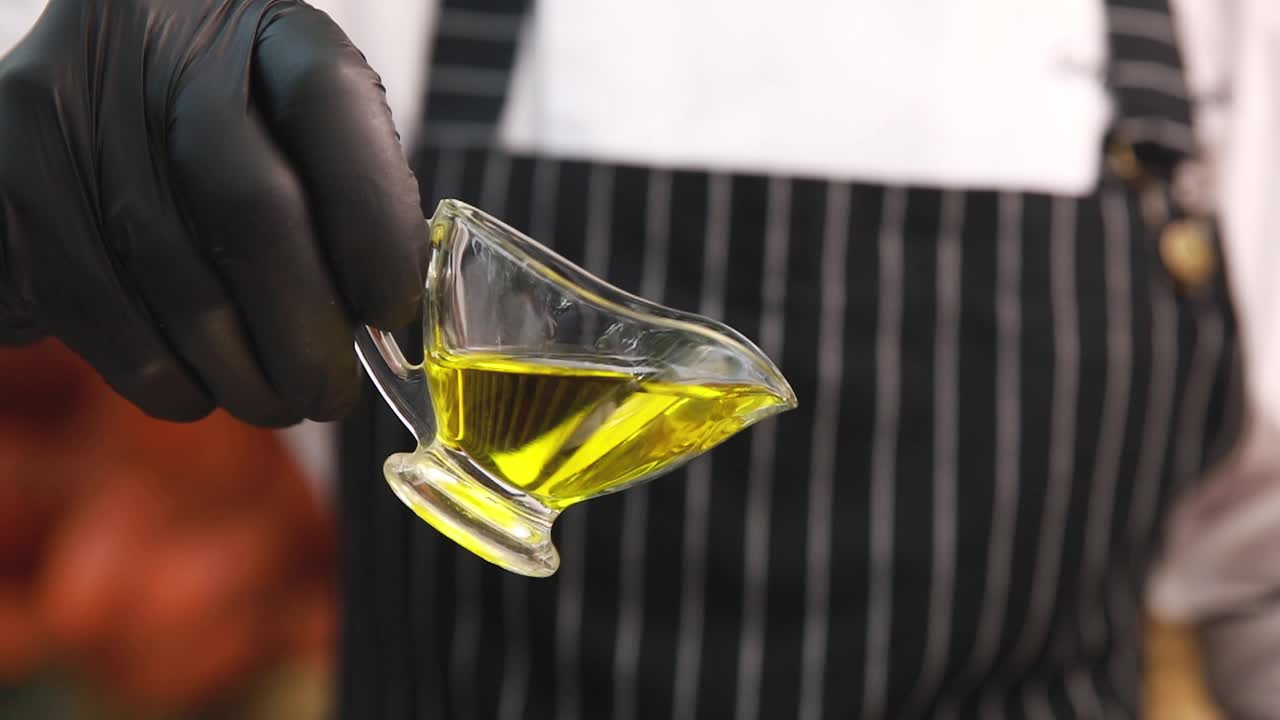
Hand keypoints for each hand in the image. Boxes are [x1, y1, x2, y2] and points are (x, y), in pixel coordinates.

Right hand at [0, 0, 428, 425]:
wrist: (101, 88)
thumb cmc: (239, 123)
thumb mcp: (303, 126)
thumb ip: (349, 195)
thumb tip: (383, 322)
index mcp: (263, 28)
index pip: (330, 104)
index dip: (374, 223)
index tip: (391, 312)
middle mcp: (161, 51)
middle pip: (250, 209)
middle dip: (304, 333)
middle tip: (330, 394)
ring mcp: (69, 111)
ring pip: (174, 282)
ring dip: (240, 373)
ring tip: (276, 401)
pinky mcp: (9, 181)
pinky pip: (102, 314)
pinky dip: (165, 376)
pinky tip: (197, 387)